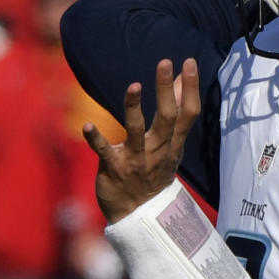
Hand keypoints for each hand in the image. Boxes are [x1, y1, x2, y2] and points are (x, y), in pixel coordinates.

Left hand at [83, 58, 199, 222]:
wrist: (138, 215)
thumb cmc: (154, 172)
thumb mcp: (170, 145)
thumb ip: (176, 114)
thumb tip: (183, 82)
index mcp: (173, 143)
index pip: (188, 113)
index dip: (190, 88)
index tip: (188, 62)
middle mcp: (158, 151)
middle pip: (167, 118)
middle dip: (166, 90)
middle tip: (164, 63)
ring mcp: (136, 160)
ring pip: (137, 132)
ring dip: (134, 109)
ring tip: (134, 87)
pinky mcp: (113, 169)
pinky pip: (104, 152)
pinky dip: (96, 139)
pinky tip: (87, 126)